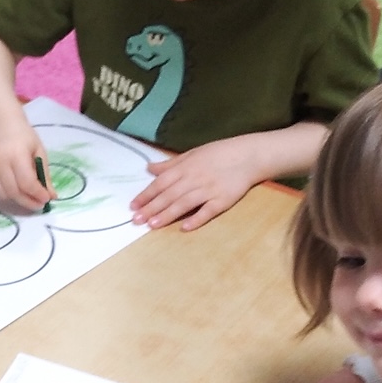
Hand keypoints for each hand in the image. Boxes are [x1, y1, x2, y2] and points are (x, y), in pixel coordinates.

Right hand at [0, 120, 53, 211]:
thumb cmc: (23, 136)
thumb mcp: (38, 151)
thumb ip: (44, 174)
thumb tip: (51, 196)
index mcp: (16, 154)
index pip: (26, 182)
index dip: (37, 194)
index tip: (46, 199)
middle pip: (14, 191)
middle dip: (28, 201)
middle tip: (39, 205)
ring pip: (3, 194)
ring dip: (17, 199)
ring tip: (27, 196)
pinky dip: (5, 193)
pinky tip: (14, 188)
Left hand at [130, 138, 264, 230]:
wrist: (248, 156)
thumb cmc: (219, 154)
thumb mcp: (192, 154)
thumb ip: (170, 164)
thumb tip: (149, 168)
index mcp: (186, 167)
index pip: (161, 183)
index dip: (146, 195)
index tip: (133, 206)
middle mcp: (194, 178)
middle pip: (169, 195)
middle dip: (151, 208)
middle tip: (136, 220)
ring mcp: (209, 190)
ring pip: (184, 204)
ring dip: (167, 215)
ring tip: (152, 225)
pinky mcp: (223, 200)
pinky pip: (208, 211)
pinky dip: (196, 219)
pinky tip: (184, 228)